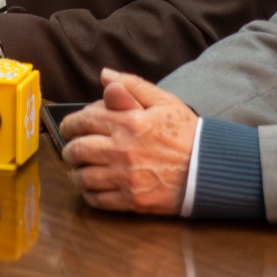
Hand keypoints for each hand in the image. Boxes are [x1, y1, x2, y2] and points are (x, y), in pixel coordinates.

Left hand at [60, 68, 197, 214]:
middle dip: (69, 148)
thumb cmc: (185, 133)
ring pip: (83, 176)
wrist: (208, 169)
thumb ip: (132, 85)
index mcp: (129, 121)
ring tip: (80, 168)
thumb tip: (105, 76)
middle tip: (71, 149)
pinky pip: (97, 199)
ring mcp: (126, 177)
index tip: (69, 127)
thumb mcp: (163, 101)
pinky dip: (89, 193)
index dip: (70, 123)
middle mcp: (123, 149)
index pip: (84, 120)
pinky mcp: (132, 200)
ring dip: (76, 172)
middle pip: (77, 149)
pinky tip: (93, 186)